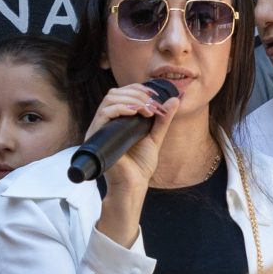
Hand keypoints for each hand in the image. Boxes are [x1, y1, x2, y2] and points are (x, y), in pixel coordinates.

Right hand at [89, 80, 179, 203]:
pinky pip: (104, 113)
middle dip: (137, 94)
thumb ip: (163, 119)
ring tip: (148, 110)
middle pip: (115, 93)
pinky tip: (137, 113)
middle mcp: (105, 122)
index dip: (137, 89)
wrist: (133, 184)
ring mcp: (99, 128)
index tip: (154, 94)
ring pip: (110, 100)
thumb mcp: (155, 136)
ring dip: (132, 100)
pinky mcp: (96, 136)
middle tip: (153, 105)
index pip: (121, 94)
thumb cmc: (141, 165)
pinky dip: (122, 108)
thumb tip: (175, 99)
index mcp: (116, 120)